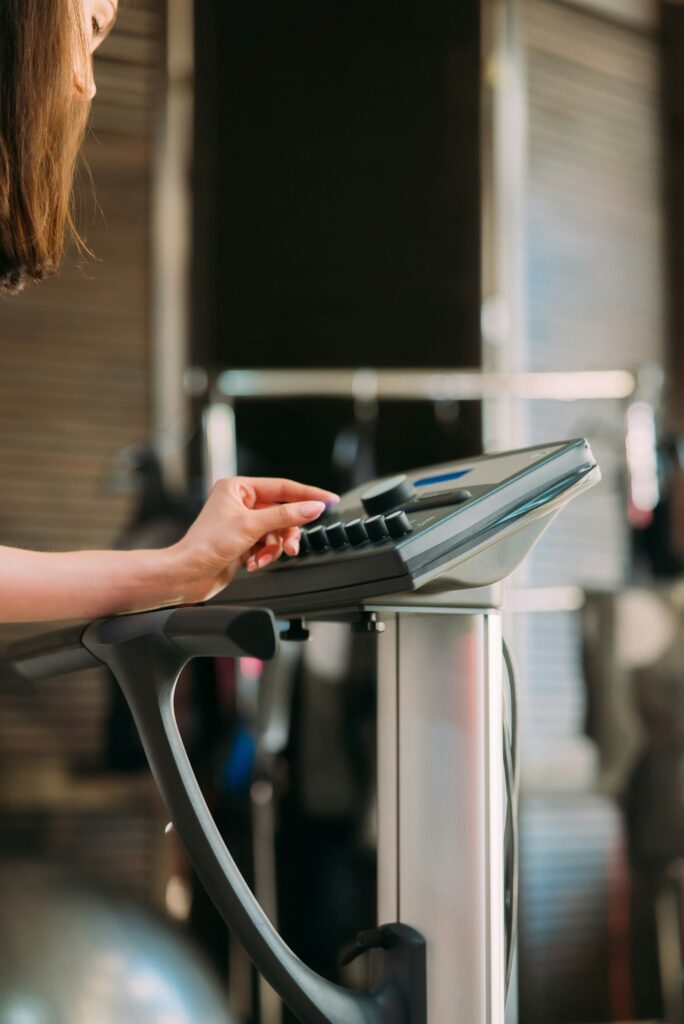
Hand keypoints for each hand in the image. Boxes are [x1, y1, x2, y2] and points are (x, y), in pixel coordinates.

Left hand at [170, 476, 337, 602]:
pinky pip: (267, 545)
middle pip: (282, 513)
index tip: (328, 500)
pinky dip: (264, 556)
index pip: (283, 487)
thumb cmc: (207, 545)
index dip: (308, 495)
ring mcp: (242, 523)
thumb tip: (313, 508)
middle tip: (291, 548)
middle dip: (285, 534)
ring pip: (276, 532)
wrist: (188, 574)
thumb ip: (286, 516)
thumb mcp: (252, 526)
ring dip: (273, 549)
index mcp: (238, 488)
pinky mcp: (243, 542)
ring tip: (262, 559)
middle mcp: (240, 503)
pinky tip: (253, 563)